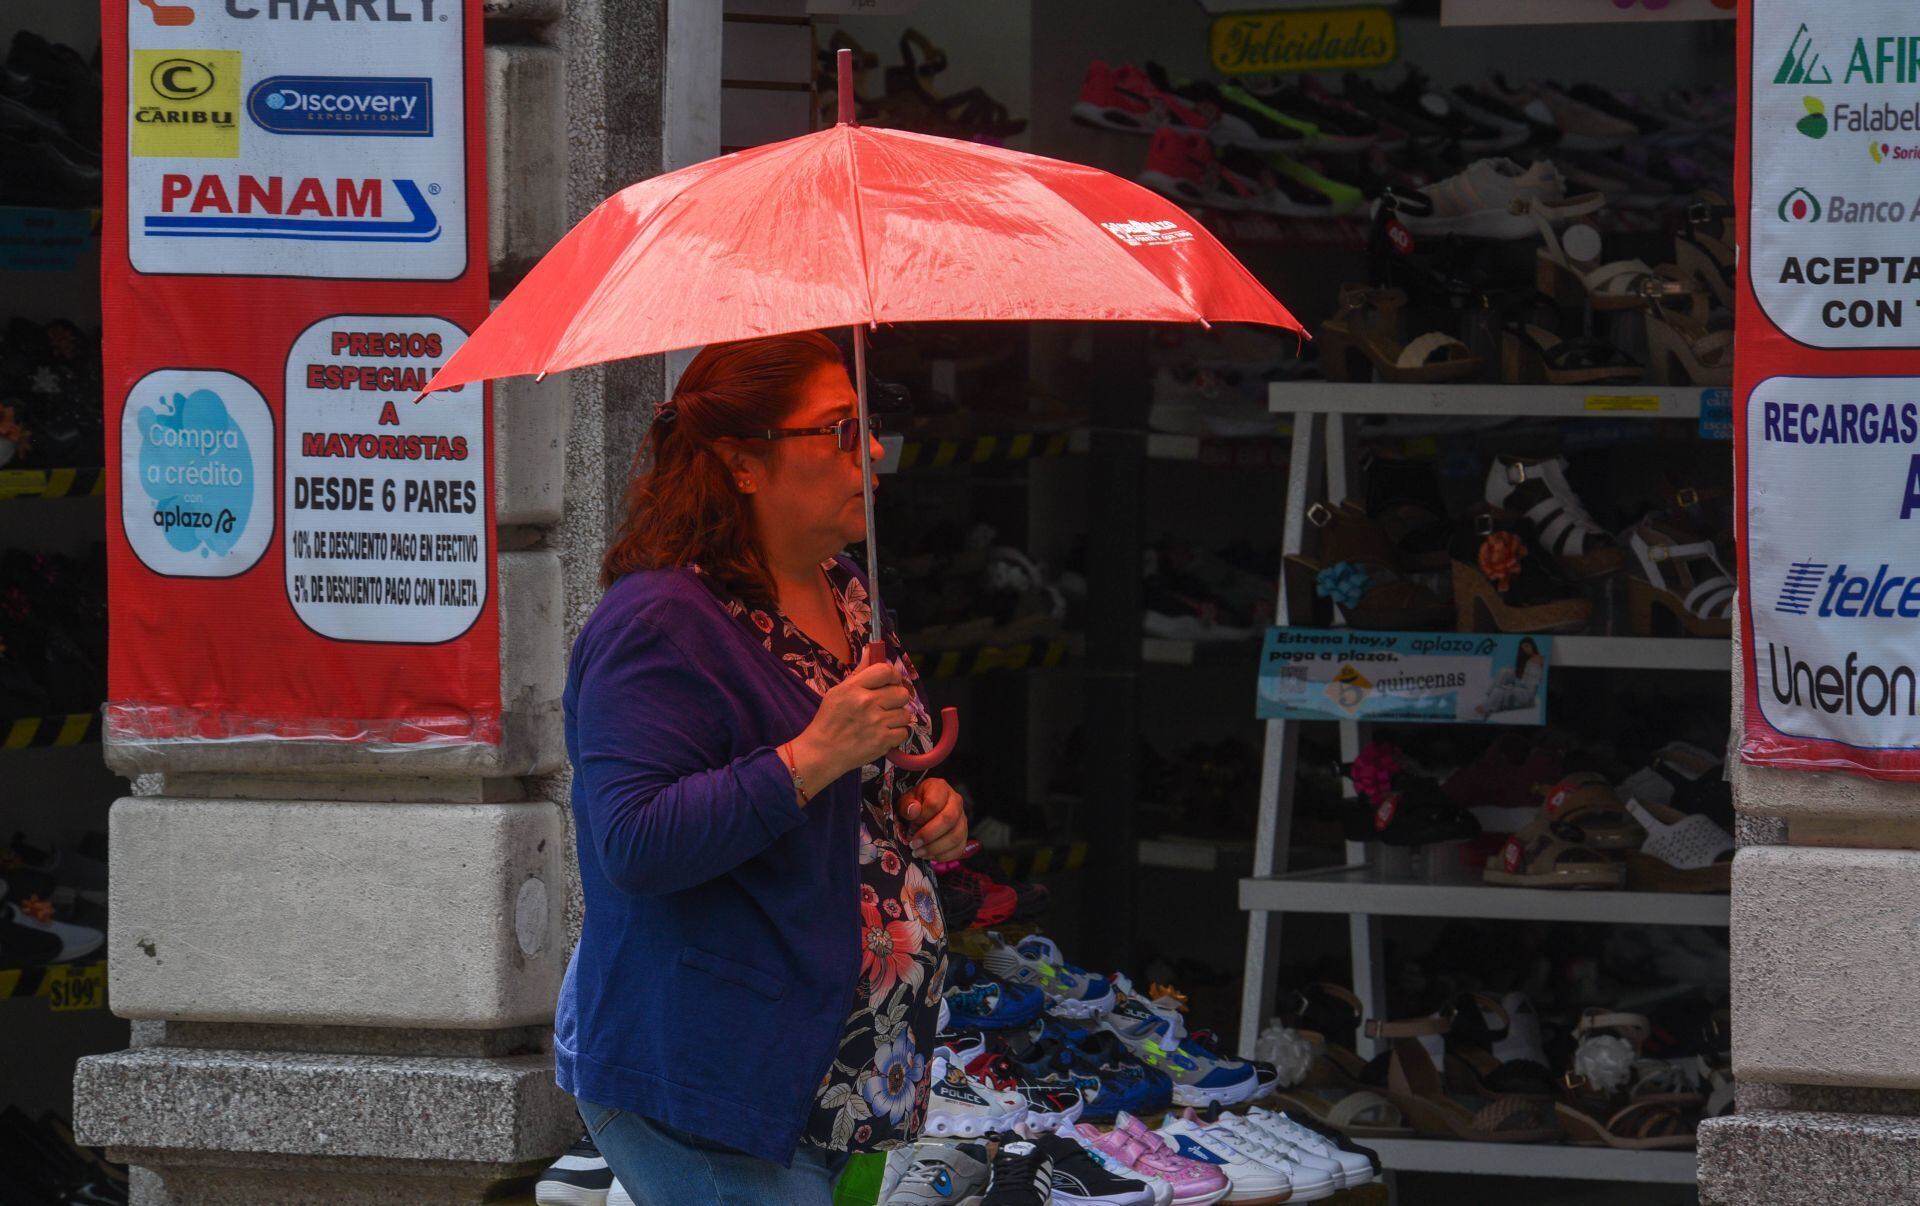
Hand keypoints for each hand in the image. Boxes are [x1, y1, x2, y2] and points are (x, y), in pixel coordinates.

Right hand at [790, 661, 910, 785]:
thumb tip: (871, 650)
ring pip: (905, 714)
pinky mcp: (883, 741)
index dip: (894, 675)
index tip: (891, 682)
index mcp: (855, 688)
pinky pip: (904, 732)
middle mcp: (867, 703)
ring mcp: (877, 723)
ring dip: (897, 718)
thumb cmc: (829, 721)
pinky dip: (896, 734)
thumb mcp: (838, 692)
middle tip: (888, 704)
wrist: (822, 752)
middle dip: (897, 698)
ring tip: (884, 721)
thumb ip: (859, 672)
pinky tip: (884, 734)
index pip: (885, 671)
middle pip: (902, 693)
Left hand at [900, 777, 967, 860]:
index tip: (910, 825)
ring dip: (935, 848)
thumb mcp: (906, 801)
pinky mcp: (964, 834)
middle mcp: (956, 801)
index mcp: (940, 788)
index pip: (935, 803)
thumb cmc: (914, 804)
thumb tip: (914, 811)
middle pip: (949, 819)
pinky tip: (928, 856)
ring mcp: (963, 818)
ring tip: (918, 853)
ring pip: (956, 836)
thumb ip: (907, 805)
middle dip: (929, 835)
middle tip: (913, 844)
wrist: (924, 809)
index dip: (921, 817)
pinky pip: (959, 848)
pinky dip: (943, 856)